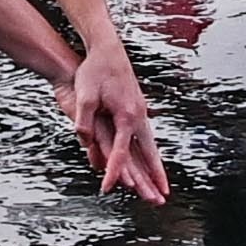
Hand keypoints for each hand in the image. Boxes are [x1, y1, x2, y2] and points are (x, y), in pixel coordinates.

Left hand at [67, 48, 169, 203]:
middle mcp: (138, 116)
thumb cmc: (95, 70)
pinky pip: (146, 138)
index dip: (113, 172)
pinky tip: (151, 161)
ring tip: (162, 185)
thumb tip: (84, 140)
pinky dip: (151, 154)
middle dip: (156, 177)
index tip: (106, 188)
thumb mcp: (85, 95)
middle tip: (161, 198)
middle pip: (150, 154)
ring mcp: (141, 112)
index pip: (120, 152)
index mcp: (126, 115)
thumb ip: (84, 120)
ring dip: (157, 167)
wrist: (107, 48)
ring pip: (151, 146)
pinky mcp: (138, 109)